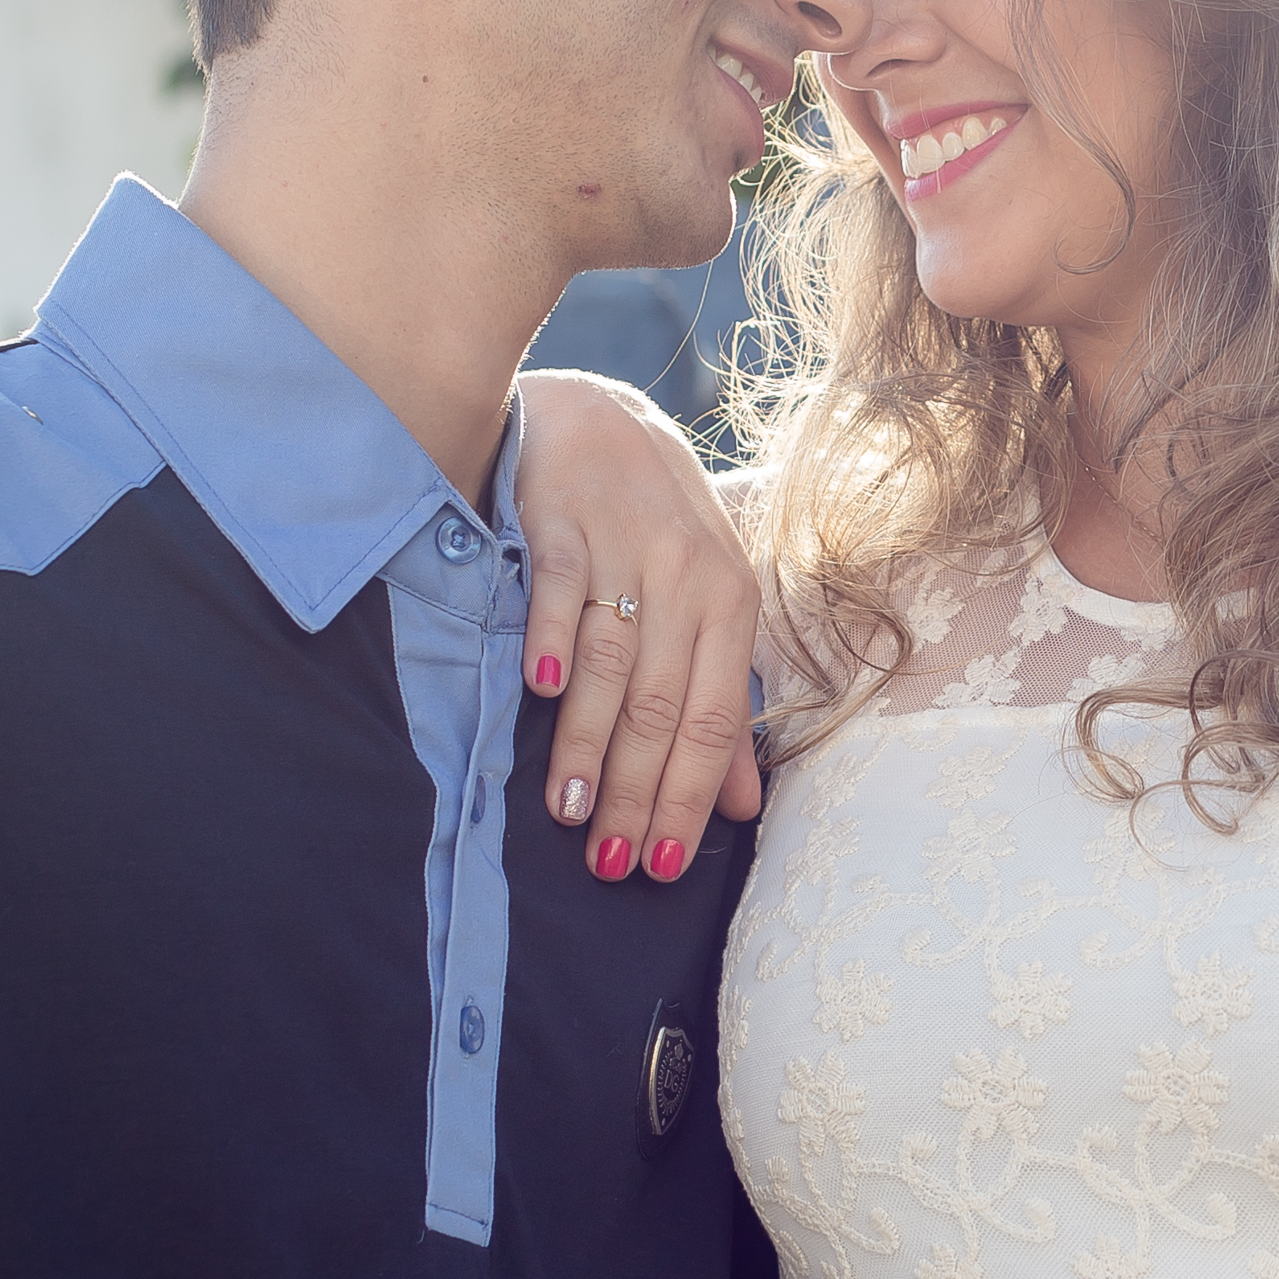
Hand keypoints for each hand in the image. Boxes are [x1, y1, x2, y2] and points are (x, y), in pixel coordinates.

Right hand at [515, 369, 761, 879]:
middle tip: (610, 862)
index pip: (713, 719)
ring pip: (611, 663)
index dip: (686, 795)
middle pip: (660, 704)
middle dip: (636, 790)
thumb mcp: (708, 602)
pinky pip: (560, 589)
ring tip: (570, 811)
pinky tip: (539, 692)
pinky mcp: (563, 521)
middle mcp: (688, 577)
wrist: (597, 414)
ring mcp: (625, 547)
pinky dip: (550, 638)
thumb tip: (740, 804)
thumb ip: (720, 700)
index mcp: (731, 604)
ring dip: (589, 741)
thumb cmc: (656, 525)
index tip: (660, 865)